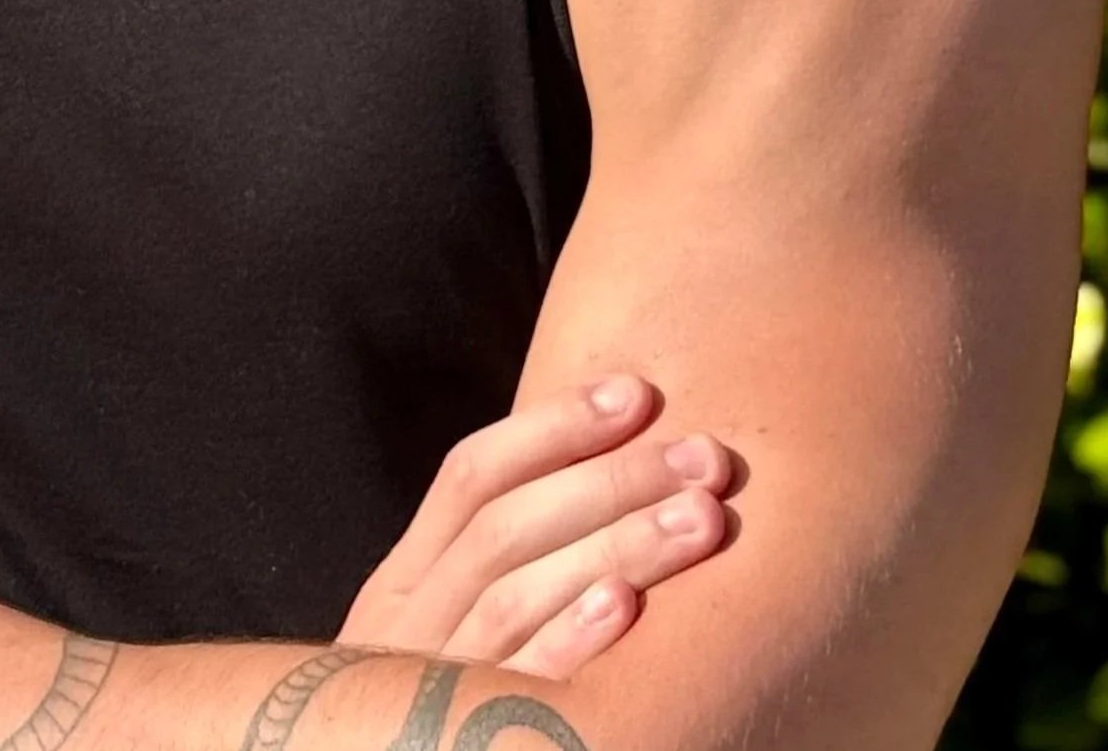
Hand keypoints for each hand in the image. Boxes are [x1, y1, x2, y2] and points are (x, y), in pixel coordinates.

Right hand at [340, 376, 734, 678]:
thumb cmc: (426, 711)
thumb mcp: (430, 635)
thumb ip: (491, 572)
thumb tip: (596, 484)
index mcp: (402, 580)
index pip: (471, 476)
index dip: (552, 428)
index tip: (636, 391)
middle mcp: (409, 622)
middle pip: (509, 527)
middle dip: (610, 480)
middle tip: (705, 455)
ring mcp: (432, 684)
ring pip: (521, 593)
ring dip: (616, 545)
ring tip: (704, 517)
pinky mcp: (464, 736)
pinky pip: (519, 686)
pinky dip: (569, 641)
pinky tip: (627, 605)